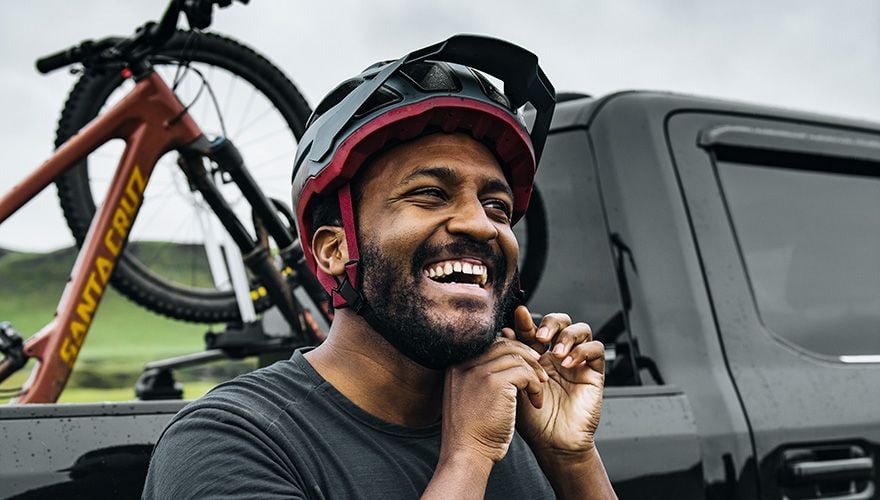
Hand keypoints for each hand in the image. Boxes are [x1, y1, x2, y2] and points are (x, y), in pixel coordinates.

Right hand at [440, 338, 548, 463]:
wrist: (466, 453)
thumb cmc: (472, 431)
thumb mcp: (468, 397)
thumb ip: (481, 377)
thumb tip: (508, 363)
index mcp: (457, 364)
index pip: (490, 344)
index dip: (512, 352)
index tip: (525, 366)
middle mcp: (464, 363)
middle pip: (504, 344)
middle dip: (526, 356)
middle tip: (539, 374)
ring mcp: (478, 371)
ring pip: (517, 357)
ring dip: (534, 372)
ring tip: (539, 389)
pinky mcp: (494, 383)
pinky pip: (525, 372)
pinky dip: (536, 386)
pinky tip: (536, 401)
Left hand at [501, 306, 605, 455]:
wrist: (552, 444)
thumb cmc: (533, 420)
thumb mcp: (516, 386)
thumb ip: (513, 359)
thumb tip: (504, 331)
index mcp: (537, 356)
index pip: (534, 328)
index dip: (528, 320)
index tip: (519, 314)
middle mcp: (558, 356)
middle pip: (561, 322)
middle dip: (551, 322)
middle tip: (541, 336)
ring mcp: (577, 362)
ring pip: (581, 329)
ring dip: (568, 335)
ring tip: (556, 353)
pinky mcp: (594, 372)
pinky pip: (596, 349)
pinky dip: (583, 350)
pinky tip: (568, 363)